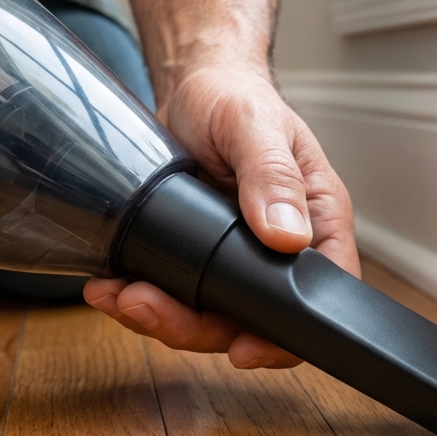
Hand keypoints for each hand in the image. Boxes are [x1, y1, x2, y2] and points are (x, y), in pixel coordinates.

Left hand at [83, 0, 358, 365]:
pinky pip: (178, 296)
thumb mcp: (255, 125)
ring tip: (119, 295)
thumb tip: (287, 235)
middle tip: (146, 306)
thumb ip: (273, 176)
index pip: (323, 292)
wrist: (194, 87)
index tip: (244, 348)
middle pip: (257, 319)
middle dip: (198, 327)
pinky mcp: (199, 257)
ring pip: (212, 317)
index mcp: (316, 218)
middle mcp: (282, 246)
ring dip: (161, 317)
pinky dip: (142, 299)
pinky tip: (113, 284)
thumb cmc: (236, 97)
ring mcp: (238, 256)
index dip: (288, 333)